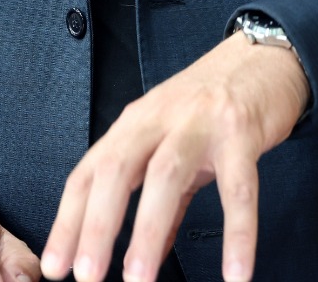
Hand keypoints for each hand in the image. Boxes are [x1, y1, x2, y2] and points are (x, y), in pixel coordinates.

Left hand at [40, 34, 309, 281]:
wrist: (264, 57)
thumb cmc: (210, 105)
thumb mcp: (172, 144)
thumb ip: (157, 198)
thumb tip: (148, 254)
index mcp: (134, 123)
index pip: (89, 174)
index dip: (68, 221)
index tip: (54, 267)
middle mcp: (159, 118)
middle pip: (116, 170)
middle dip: (96, 226)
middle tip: (86, 278)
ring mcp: (200, 123)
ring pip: (165, 177)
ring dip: (147, 232)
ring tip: (138, 281)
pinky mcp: (242, 133)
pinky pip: (239, 190)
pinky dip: (237, 236)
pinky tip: (236, 275)